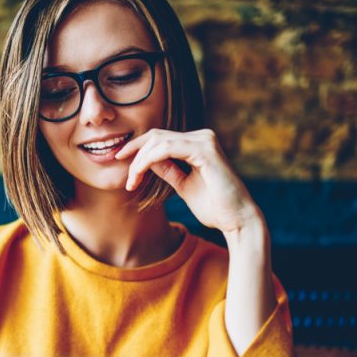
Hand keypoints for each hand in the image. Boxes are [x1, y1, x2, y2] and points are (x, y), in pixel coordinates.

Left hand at [115, 128, 261, 234]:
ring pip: (158, 142)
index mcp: (198, 143)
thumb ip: (168, 170)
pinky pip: (166, 149)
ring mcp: (205, 141)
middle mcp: (202, 137)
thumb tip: (146, 161)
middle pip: (156, 136)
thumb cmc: (214, 206)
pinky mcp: (205, 151)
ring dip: (139, 161)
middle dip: (134, 151)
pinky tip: (138, 174)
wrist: (236, 221)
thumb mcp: (183, 185)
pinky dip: (148, 160)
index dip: (137, 147)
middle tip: (121, 171)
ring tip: (131, 181)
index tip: (120, 160)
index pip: (160, 138)